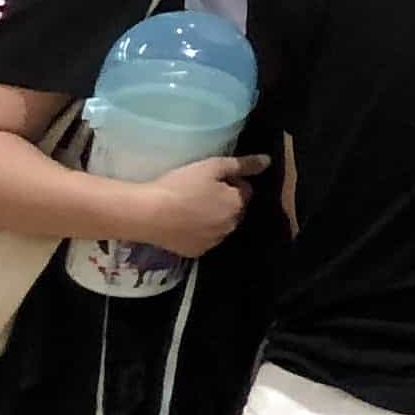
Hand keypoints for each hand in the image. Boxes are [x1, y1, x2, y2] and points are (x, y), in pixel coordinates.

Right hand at [123, 153, 263, 257]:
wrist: (147, 214)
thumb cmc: (181, 186)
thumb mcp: (212, 166)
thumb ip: (242, 164)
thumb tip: (267, 161)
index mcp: (237, 205)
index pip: (244, 190)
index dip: (229, 182)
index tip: (210, 179)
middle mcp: (230, 226)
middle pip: (233, 209)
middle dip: (223, 201)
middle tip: (198, 192)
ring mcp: (213, 242)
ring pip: (219, 225)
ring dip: (212, 217)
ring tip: (189, 207)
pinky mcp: (195, 252)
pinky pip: (203, 239)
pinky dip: (197, 232)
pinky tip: (182, 223)